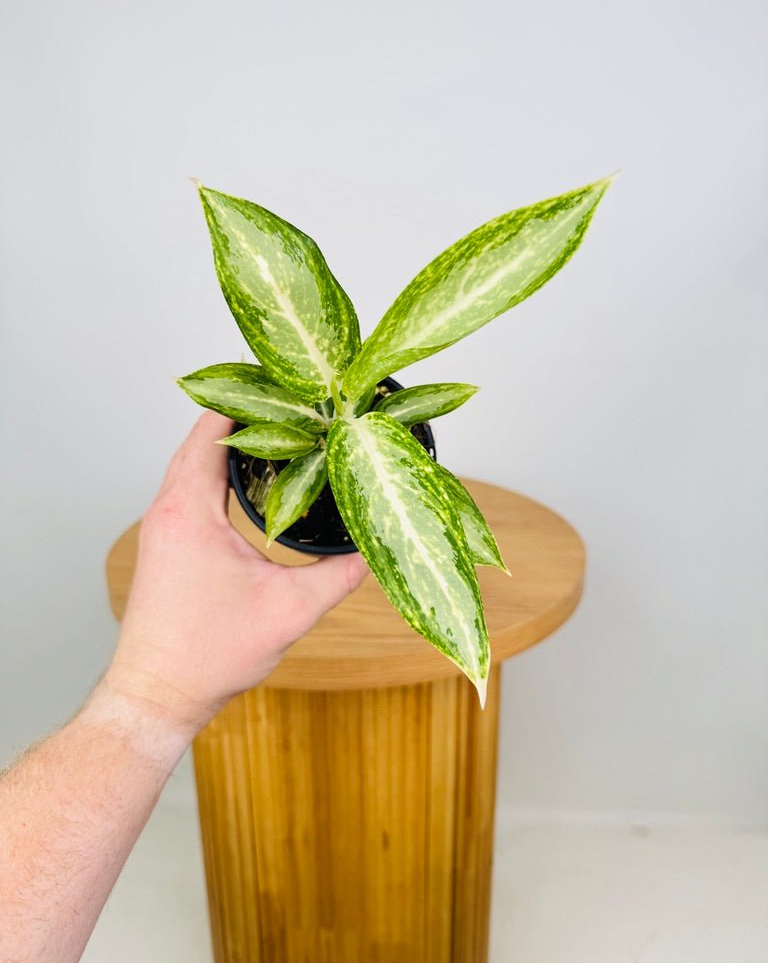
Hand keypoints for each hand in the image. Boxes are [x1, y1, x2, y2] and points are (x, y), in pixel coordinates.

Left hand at [103, 411, 367, 735]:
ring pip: (194, 464)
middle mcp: (166, 510)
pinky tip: (249, 481)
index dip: (248, 399)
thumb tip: (373, 549)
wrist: (156, 694)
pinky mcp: (164, 544)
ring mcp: (161, 527)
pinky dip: (217, 472)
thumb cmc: (208, 655)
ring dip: (230, 445)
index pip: (211, 429)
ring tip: (278, 434)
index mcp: (189, 510)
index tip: (285, 386)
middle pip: (202, 438)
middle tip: (292, 404)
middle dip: (246, 416)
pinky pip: (189, 488)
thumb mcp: (289, 611)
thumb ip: (338, 575)